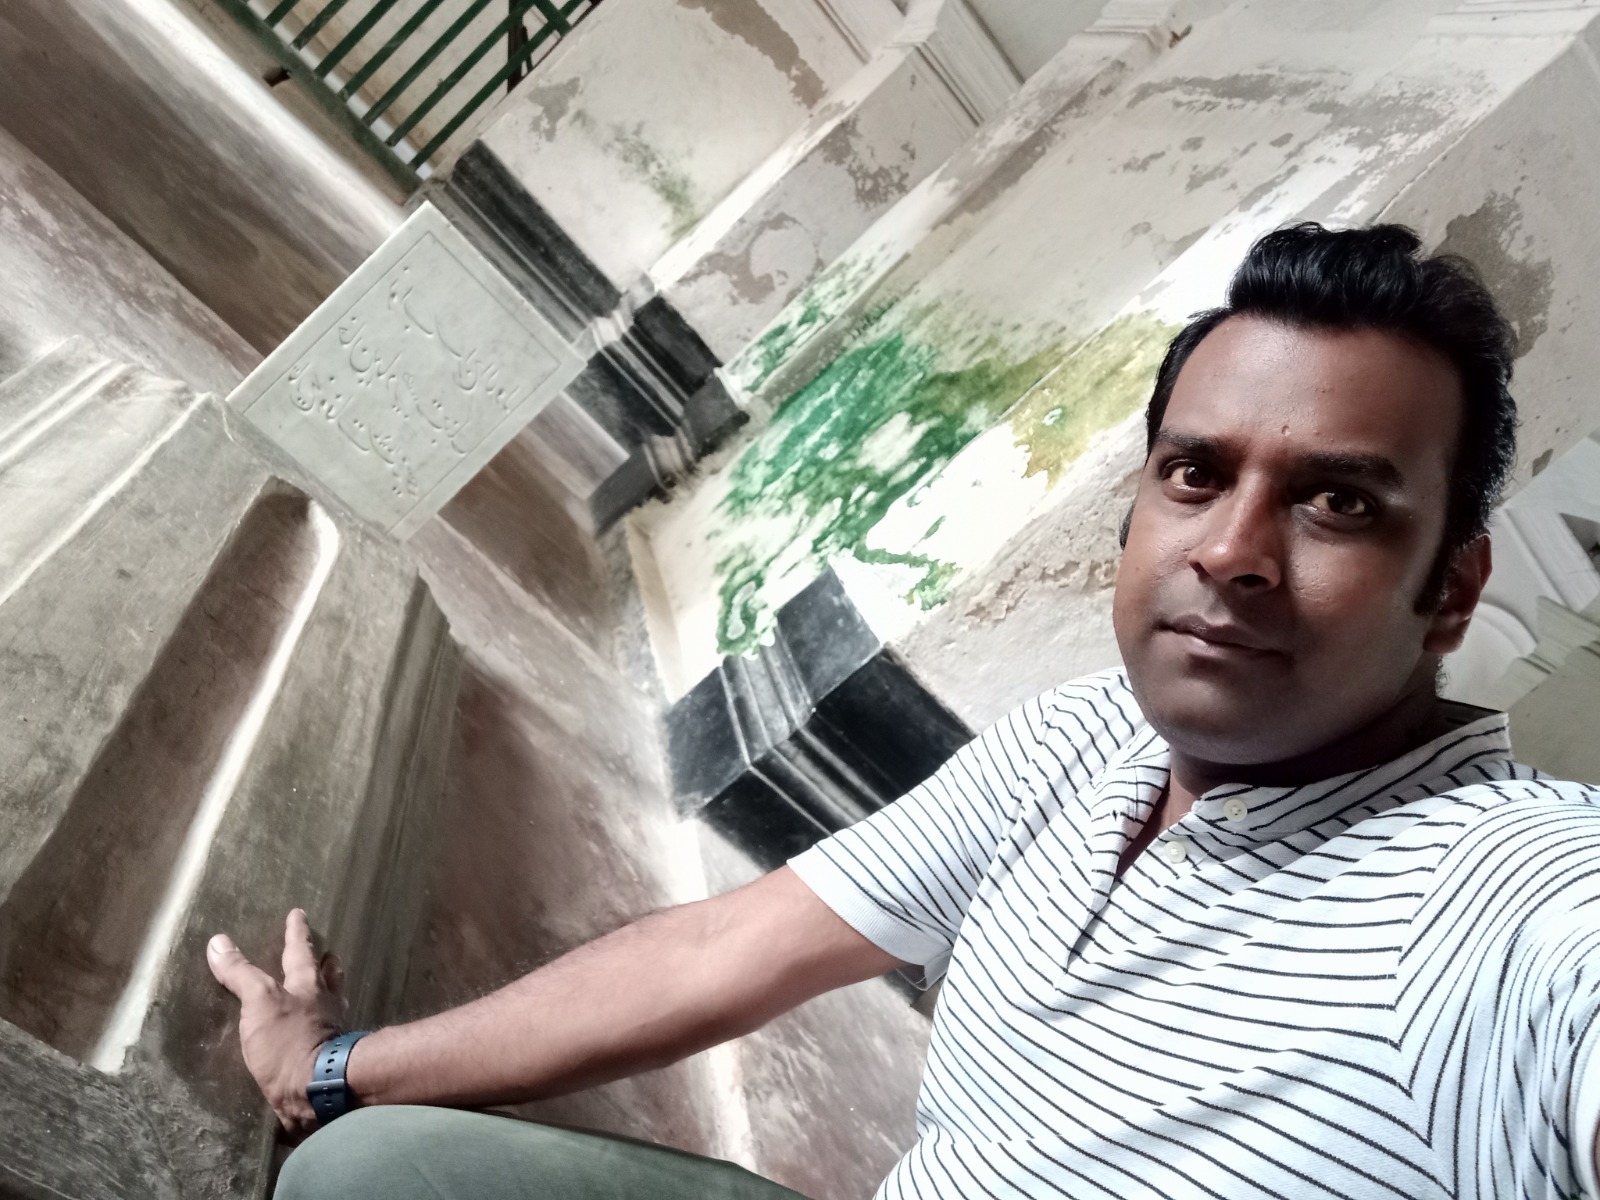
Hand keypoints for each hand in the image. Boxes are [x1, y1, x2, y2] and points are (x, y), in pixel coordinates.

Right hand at [207, 909, 345, 1137]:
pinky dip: (323, 1026)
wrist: (318, 1092)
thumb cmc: (289, 1040)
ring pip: (332, 1002)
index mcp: (308, 985)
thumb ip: (241, 974)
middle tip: (327, 952)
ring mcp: (331, 1031)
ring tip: (325, 989)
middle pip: (327, 976)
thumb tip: (218, 941)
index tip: (298, 913)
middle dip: (325, 963)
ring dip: (328, 993)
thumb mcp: (259, 1002)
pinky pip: (326, 1033)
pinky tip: (318, 1032)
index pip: (300, 950)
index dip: (296, 932)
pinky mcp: (328, 1059)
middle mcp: (325, 1003)